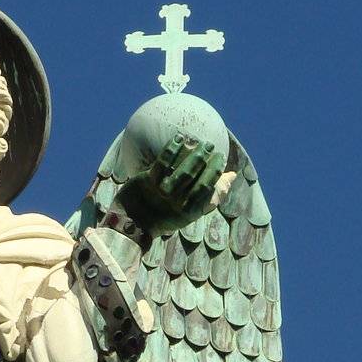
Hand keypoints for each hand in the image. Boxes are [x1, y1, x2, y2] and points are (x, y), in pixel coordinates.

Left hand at [119, 134, 236, 234]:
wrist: (130, 223)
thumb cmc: (162, 215)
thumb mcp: (188, 210)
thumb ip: (210, 195)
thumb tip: (232, 176)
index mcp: (190, 212)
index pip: (210, 190)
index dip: (217, 172)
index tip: (221, 158)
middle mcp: (178, 204)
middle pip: (200, 180)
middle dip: (208, 162)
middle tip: (211, 146)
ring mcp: (163, 194)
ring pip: (184, 172)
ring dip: (195, 154)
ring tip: (200, 142)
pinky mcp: (148, 183)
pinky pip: (163, 164)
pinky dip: (172, 150)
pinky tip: (179, 138)